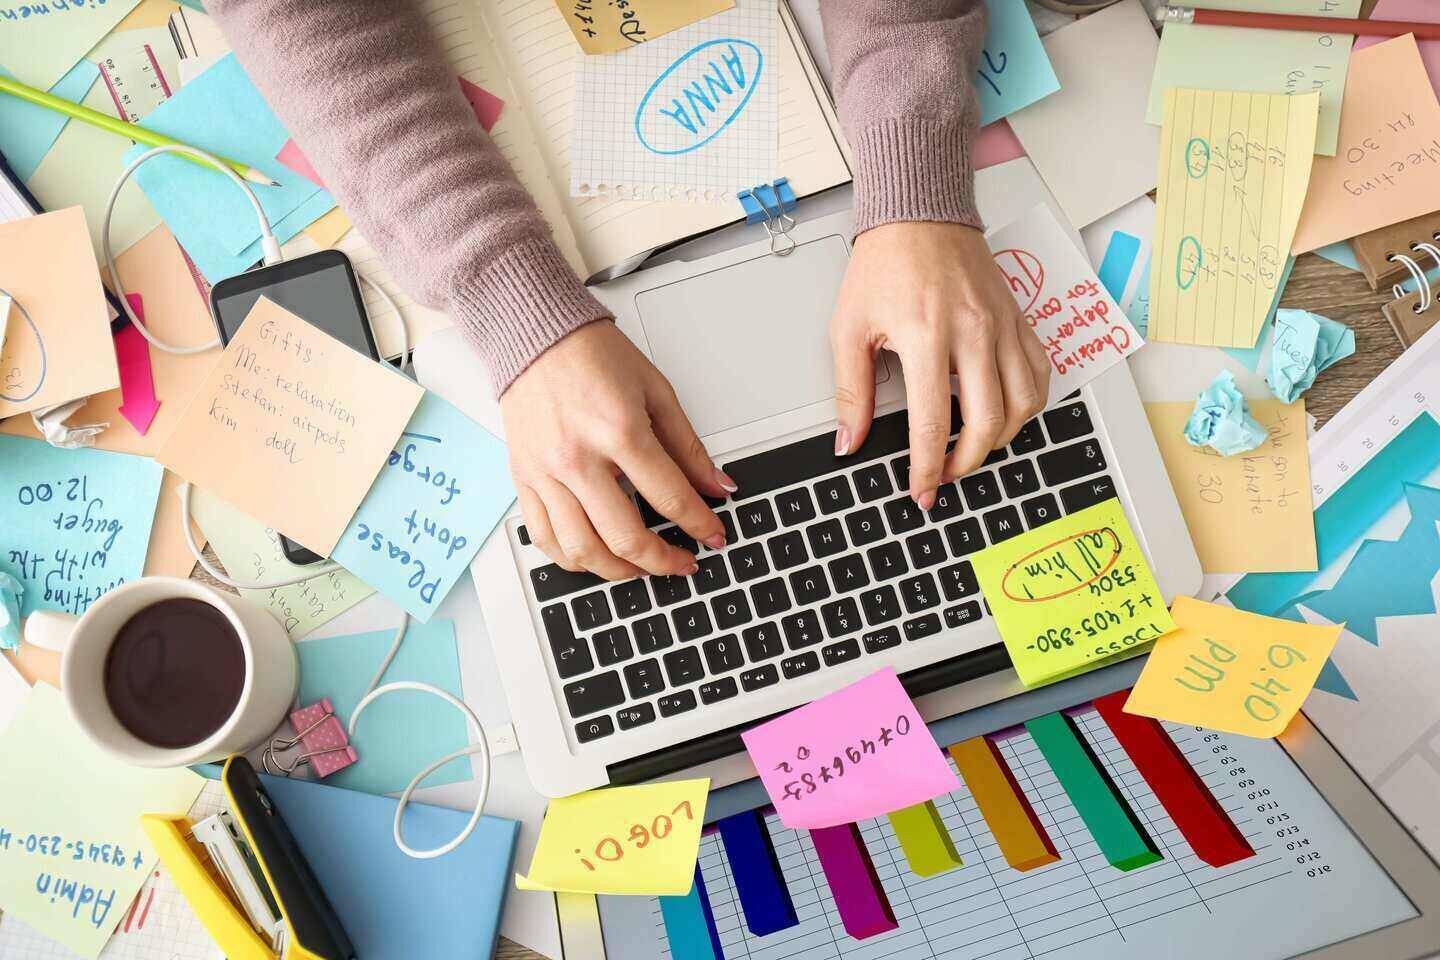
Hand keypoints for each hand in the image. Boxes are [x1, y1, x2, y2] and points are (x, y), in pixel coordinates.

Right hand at [501, 321, 733, 579]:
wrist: (536, 336)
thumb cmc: (592, 355)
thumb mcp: (656, 391)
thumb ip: (688, 446)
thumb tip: (716, 486)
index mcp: (618, 431)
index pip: (669, 497)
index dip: (700, 525)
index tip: (713, 537)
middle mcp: (578, 458)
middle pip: (625, 537)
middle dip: (663, 562)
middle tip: (681, 564)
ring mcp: (546, 473)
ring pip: (582, 550)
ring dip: (618, 572)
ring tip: (640, 568)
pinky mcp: (523, 479)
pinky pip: (543, 537)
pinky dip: (571, 558)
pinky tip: (593, 557)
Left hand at [830, 221, 1050, 508]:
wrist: (920, 213)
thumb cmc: (885, 264)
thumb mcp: (849, 327)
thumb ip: (851, 390)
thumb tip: (849, 440)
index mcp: (926, 335)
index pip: (934, 422)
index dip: (927, 467)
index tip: (921, 489)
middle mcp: (973, 332)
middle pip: (988, 422)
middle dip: (967, 463)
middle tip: (945, 475)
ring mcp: (1002, 326)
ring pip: (1024, 404)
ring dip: (1002, 438)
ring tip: (973, 448)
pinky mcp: (1019, 319)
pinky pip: (1039, 374)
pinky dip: (1028, 404)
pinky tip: (1006, 413)